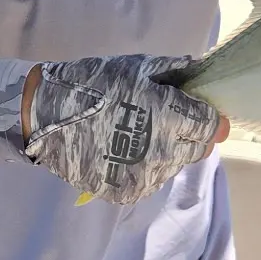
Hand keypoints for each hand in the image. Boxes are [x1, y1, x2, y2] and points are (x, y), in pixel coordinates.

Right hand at [21, 55, 228, 204]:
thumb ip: (175, 71)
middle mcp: (164, 152)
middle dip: (190, 135)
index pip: (211, 126)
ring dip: (167, 152)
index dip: (210, 118)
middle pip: (198, 150)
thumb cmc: (96, 83)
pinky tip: (124, 151)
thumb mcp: (137, 67)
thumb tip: (201, 74)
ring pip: (174, 166)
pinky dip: (144, 168)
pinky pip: (150, 180)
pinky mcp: (128, 192)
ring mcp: (146, 176)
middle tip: (166, 122)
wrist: (49, 116)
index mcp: (171, 117)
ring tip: (138, 135)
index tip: (199, 112)